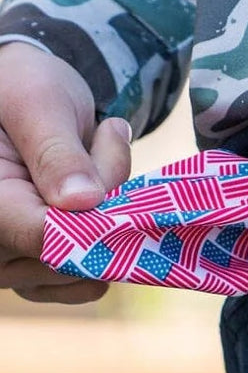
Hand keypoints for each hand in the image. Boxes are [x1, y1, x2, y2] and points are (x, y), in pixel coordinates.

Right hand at [0, 41, 130, 303]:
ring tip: (88, 166)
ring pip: (87, 270)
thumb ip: (57, 151)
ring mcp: (8, 268)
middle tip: (99, 144)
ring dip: (107, 222)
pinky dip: (102, 247)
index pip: (46, 237)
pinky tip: (90, 204)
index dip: (96, 218)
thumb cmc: (20, 89)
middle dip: (103, 206)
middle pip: (73, 254)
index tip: (112, 167)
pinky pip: (88, 283)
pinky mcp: (32, 277)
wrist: (19, 103)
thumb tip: (82, 201)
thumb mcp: (37, 102)